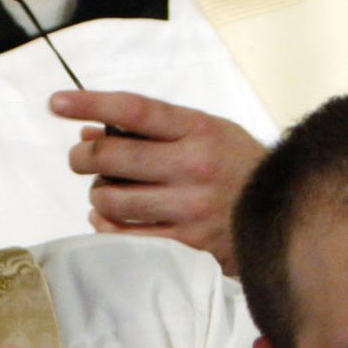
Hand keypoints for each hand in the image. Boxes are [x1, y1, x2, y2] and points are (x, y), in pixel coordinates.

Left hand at [60, 91, 267, 271]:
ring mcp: (189, 207)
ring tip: (107, 191)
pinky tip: (110, 219)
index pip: (135, 111)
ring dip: (97, 195)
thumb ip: (153, 132)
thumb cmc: (236, 168)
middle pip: (111, 158)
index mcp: (199, 129)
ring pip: (111, 200)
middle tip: (81, 160)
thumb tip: (90, 135)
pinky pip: (124, 236)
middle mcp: (193, 165)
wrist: (289, 215)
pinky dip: (106, 226)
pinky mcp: (186, 243)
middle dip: (83, 159)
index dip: (90, 104)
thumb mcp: (206, 133)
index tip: (58, 104)